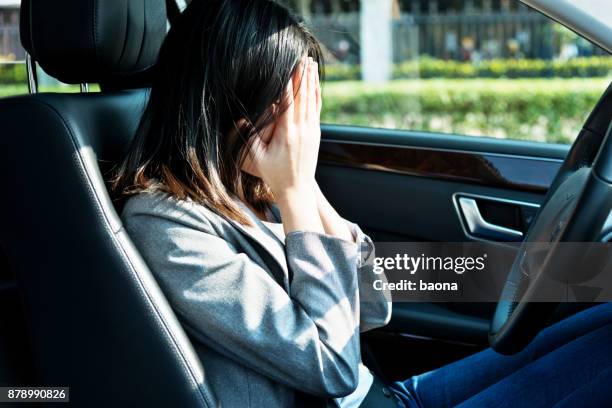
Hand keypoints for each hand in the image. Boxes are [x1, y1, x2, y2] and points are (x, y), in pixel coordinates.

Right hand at [245, 57, 321, 199]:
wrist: (297, 189)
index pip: (288, 103)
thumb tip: (241, 119)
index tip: (288, 67)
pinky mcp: (316, 133)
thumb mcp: (257, 157)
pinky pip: (317, 109)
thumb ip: (250, 137)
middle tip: (302, 58)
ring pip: (313, 100)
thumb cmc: (274, 174)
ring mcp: (311, 131)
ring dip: (311, 81)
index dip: (288, 84)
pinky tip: (316, 83)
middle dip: (302, 76)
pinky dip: (316, 94)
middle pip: (303, 97)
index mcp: (287, 134)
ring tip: (311, 64)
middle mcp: (302, 130)